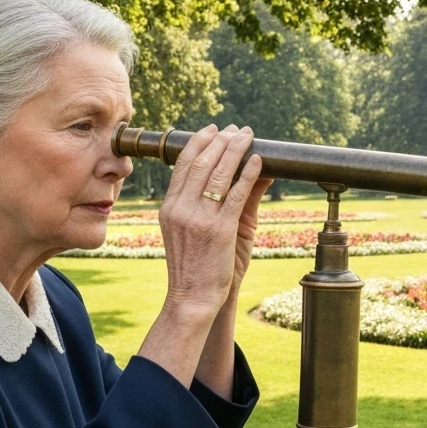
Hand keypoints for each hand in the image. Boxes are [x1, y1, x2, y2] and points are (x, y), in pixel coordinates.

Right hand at [156, 124, 264, 319]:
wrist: (192, 298)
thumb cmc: (196, 267)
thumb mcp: (195, 231)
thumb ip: (210, 204)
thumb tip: (232, 175)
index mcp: (169, 208)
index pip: (183, 166)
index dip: (199, 143)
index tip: (212, 130)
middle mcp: (181, 209)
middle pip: (201, 163)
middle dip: (220, 141)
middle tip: (235, 129)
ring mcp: (199, 219)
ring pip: (219, 173)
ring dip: (235, 150)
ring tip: (247, 136)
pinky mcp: (219, 230)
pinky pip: (237, 194)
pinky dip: (248, 173)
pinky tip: (257, 161)